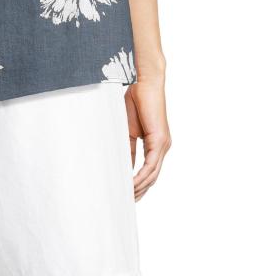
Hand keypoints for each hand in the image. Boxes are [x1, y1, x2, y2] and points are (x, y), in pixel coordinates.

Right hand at [125, 79, 171, 200]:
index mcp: (156, 144)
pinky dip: (141, 176)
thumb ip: (128, 147)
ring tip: (127, 197)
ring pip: (153, 174)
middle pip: (152, 177)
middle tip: (127, 202)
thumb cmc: (136, 101)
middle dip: (140, 191)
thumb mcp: (128, 129)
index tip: (127, 193)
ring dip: (140, 187)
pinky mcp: (160, 140)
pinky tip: (132, 183)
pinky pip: (151, 164)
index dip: (139, 184)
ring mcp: (163, 144)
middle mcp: (162, 147)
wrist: (144, 83)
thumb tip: (123, 165)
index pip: (148, 170)